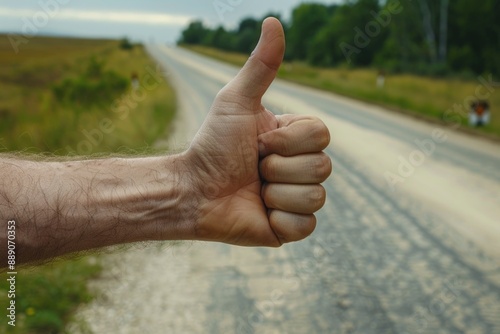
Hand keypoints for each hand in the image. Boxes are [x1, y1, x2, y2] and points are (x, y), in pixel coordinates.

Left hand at [185, 18, 331, 245]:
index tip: (259, 142)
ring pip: (316, 197)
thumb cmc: (213, 145)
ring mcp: (297, 199)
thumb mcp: (237, 101)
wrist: (193, 190)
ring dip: (276, 192)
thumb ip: (260, 66)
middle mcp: (301, 167)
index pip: (323, 135)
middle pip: (323, 167)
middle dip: (279, 167)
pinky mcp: (290, 229)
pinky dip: (278, 219)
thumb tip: (273, 21)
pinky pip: (306, 226)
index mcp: (295, 139)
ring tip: (254, 190)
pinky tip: (259, 212)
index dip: (289, 140)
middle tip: (254, 167)